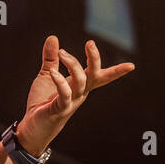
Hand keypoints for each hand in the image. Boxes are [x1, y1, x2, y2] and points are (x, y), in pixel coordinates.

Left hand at [16, 36, 134, 154]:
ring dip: (72, 64)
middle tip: (90, 43)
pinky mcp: (60, 109)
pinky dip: (60, 82)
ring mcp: (71, 102)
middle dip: (95, 59)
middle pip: (95, 76)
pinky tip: (53, 72)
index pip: (100, 76)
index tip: (131, 66)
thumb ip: (51, 58)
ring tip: (61, 52)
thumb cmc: (42, 102)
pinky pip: (65, 94)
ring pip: (80, 81)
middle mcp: (80, 93)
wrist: (32, 126)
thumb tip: (53, 37)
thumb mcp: (47, 75)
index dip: (116, 71)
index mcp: (80, 86)